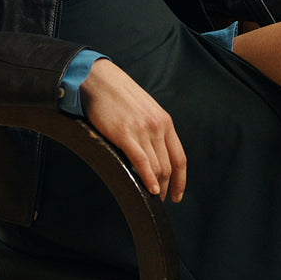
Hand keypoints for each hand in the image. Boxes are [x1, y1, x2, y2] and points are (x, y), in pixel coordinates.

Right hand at [79, 58, 186, 202]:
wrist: (99, 79)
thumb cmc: (119, 94)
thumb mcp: (146, 109)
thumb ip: (154, 128)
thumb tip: (155, 152)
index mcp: (165, 121)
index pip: (180, 158)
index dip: (181, 180)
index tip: (178, 194)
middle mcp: (157, 126)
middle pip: (168, 166)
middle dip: (167, 187)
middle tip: (161, 199)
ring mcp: (142, 130)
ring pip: (157, 167)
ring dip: (157, 187)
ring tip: (152, 197)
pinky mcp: (124, 134)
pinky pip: (142, 162)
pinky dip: (147, 179)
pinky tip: (149, 190)